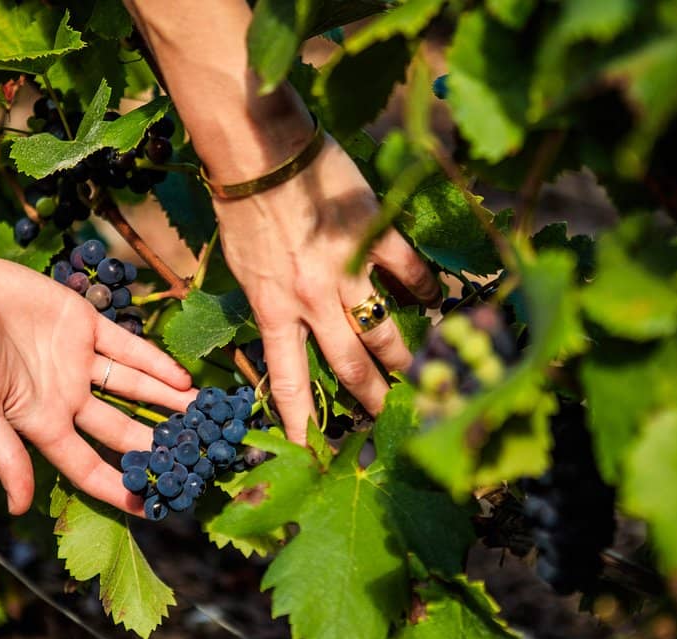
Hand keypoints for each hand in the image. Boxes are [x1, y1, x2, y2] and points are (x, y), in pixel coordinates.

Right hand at [0, 232, 196, 514]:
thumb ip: (4, 455)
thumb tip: (19, 509)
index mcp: (41, 424)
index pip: (89, 467)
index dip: (119, 488)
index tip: (155, 505)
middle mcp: (66, 398)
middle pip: (121, 430)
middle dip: (157, 446)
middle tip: (197, 459)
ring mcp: (79, 362)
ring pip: (134, 388)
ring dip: (168, 402)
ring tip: (206, 418)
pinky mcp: (85, 325)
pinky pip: (129, 348)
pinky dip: (156, 363)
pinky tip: (183, 380)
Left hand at [214, 136, 440, 442]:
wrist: (258, 150)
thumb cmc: (241, 205)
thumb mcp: (243, 267)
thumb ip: (271, 301)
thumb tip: (290, 324)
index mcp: (274, 310)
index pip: (289, 381)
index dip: (300, 422)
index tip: (311, 450)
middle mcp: (312, 302)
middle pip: (351, 366)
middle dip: (373, 398)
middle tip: (390, 415)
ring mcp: (346, 271)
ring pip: (384, 330)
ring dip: (403, 354)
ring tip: (420, 367)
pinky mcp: (373, 237)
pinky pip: (409, 271)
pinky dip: (424, 287)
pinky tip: (436, 296)